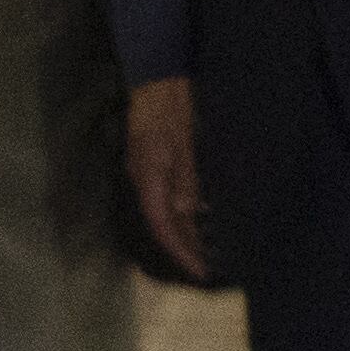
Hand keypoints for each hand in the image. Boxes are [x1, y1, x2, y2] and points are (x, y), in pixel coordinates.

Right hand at [127, 77, 207, 278]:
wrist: (156, 80)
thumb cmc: (171, 109)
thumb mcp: (184, 145)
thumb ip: (186, 180)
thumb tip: (189, 213)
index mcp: (149, 179)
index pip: (164, 227)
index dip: (182, 252)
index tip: (200, 270)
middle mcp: (144, 181)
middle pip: (163, 225)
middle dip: (183, 248)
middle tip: (206, 267)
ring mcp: (146, 174)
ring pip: (164, 213)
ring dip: (182, 233)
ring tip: (202, 250)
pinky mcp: (152, 166)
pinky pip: (165, 200)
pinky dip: (180, 215)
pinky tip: (195, 219)